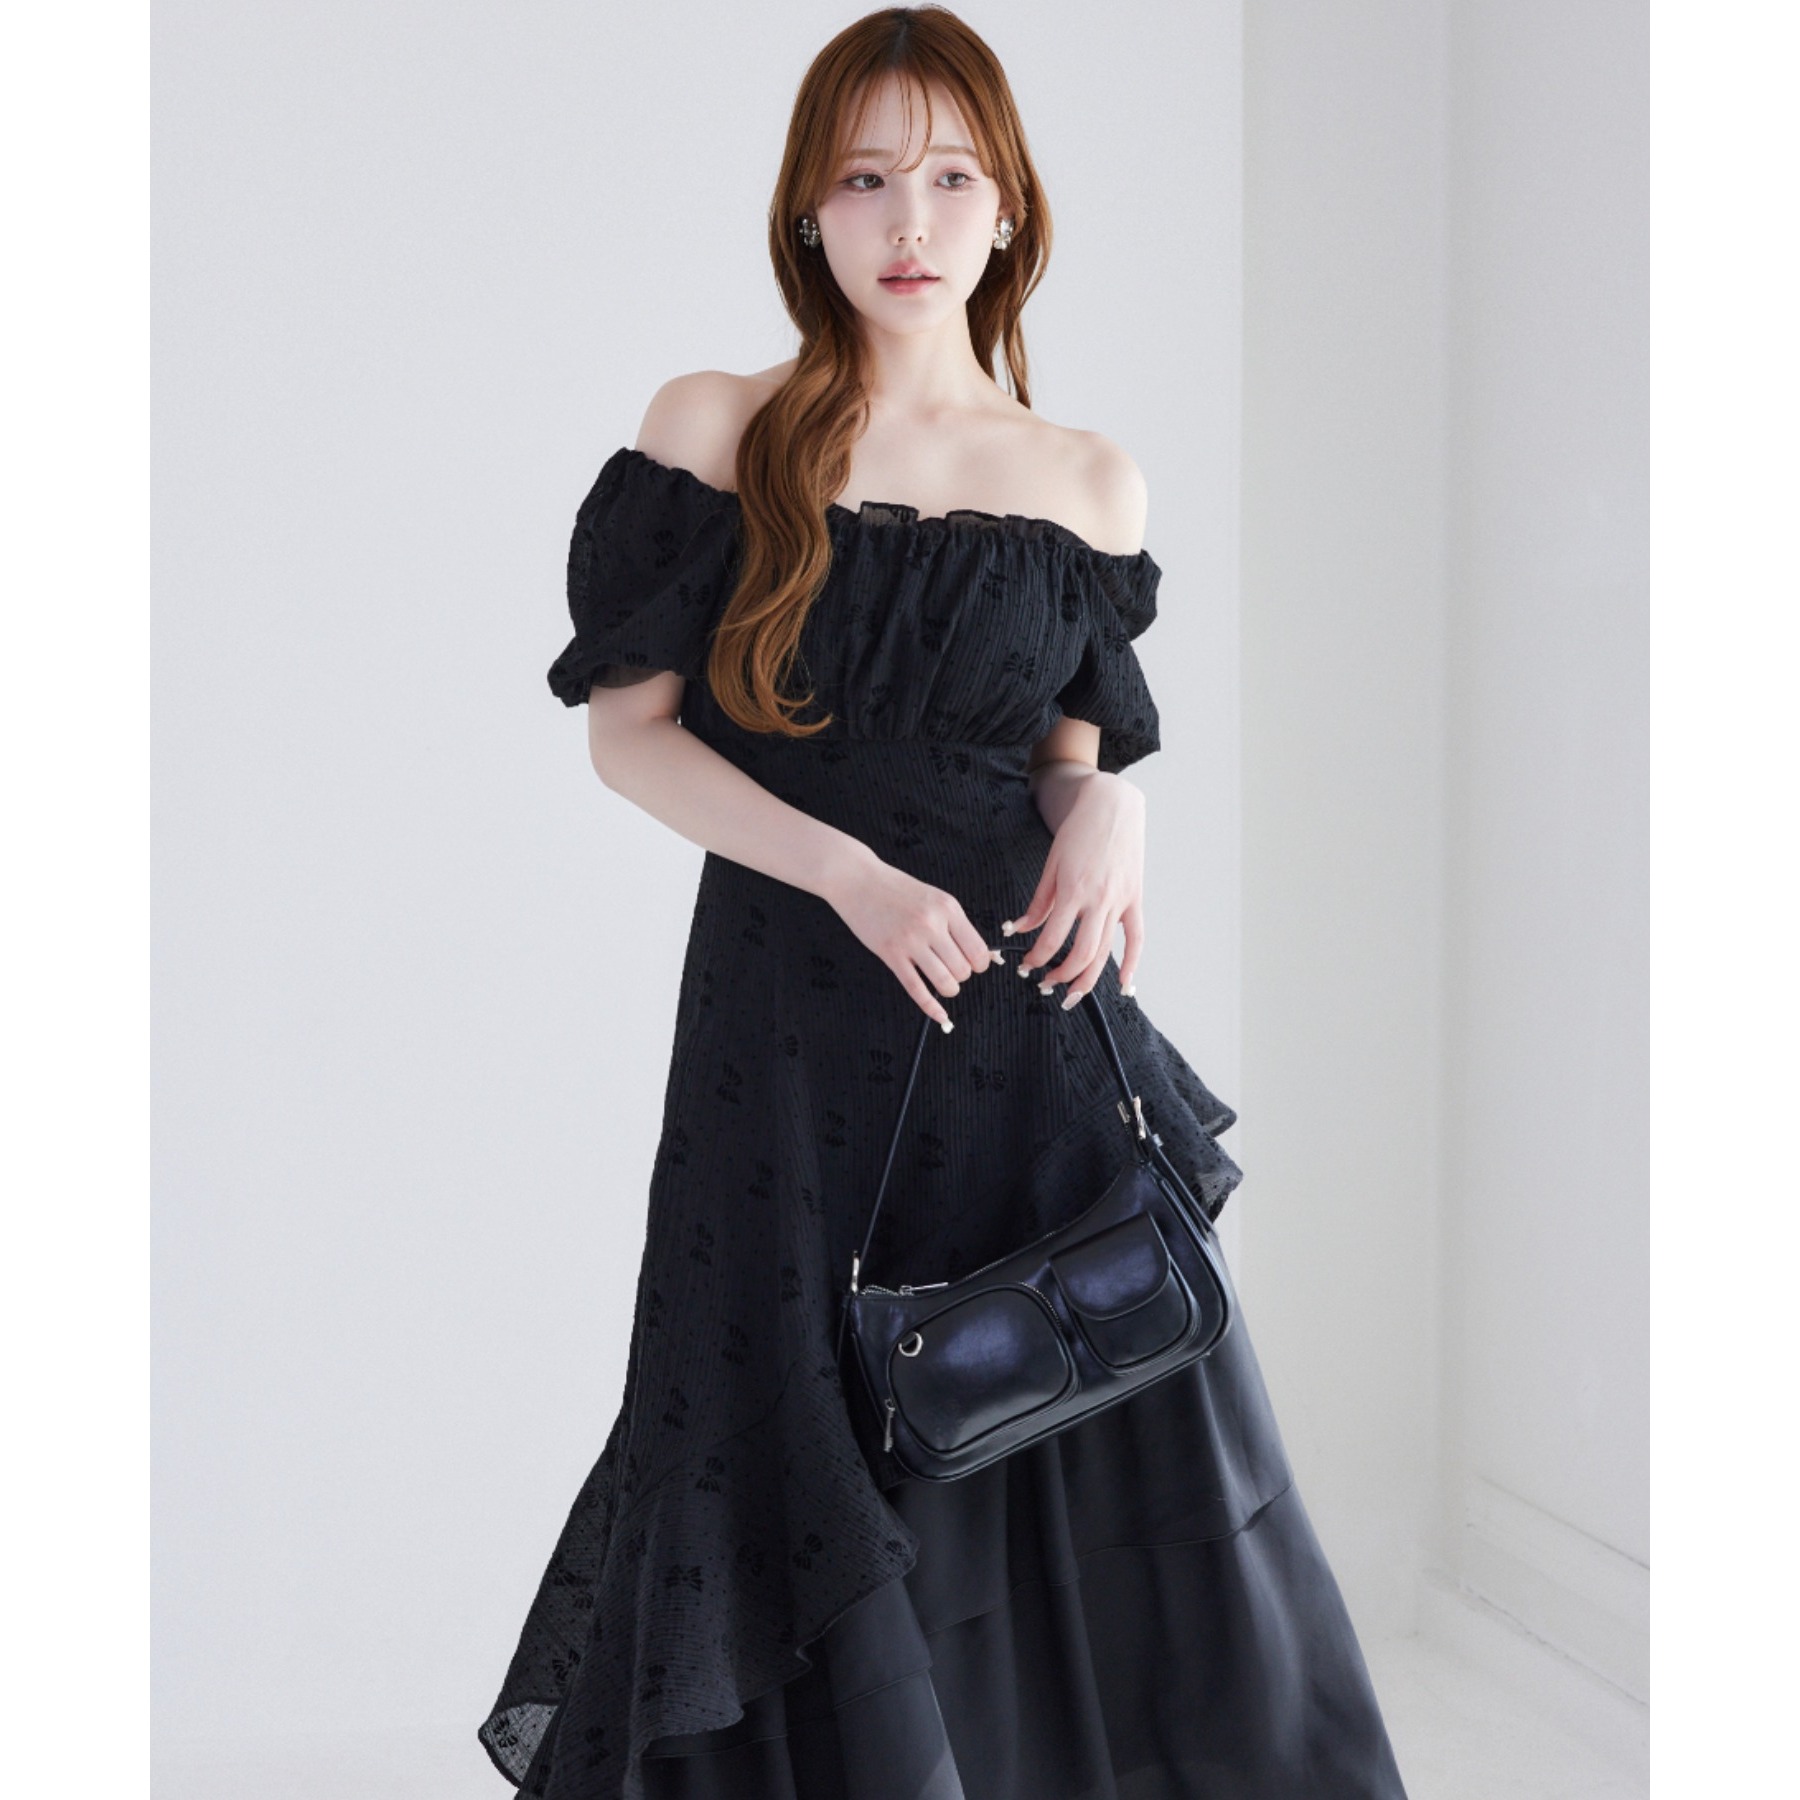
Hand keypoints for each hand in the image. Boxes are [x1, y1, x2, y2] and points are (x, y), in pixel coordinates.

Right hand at [823, 852, 996, 1029]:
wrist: (857, 879)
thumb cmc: (896, 888)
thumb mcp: (934, 898)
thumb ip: (957, 924)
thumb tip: (984, 954)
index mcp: (948, 908)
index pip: (978, 950)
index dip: (979, 964)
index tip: (972, 965)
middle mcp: (931, 924)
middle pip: (963, 969)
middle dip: (961, 976)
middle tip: (951, 969)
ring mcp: (910, 940)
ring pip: (944, 982)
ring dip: (948, 989)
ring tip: (944, 983)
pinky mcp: (890, 954)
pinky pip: (917, 989)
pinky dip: (931, 1007)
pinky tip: (940, 1016)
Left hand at [1007, 772, 1144, 1002]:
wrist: (1113, 805)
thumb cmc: (1079, 831)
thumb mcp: (1052, 864)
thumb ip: (1039, 901)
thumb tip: (1020, 928)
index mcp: (1073, 889)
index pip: (1053, 938)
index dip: (1037, 958)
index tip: (1027, 965)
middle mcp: (1099, 899)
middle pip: (1082, 953)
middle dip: (1061, 976)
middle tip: (1046, 985)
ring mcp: (1120, 900)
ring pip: (1106, 951)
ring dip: (1088, 978)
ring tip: (1072, 993)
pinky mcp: (1135, 898)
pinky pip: (1136, 937)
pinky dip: (1132, 963)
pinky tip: (1123, 984)